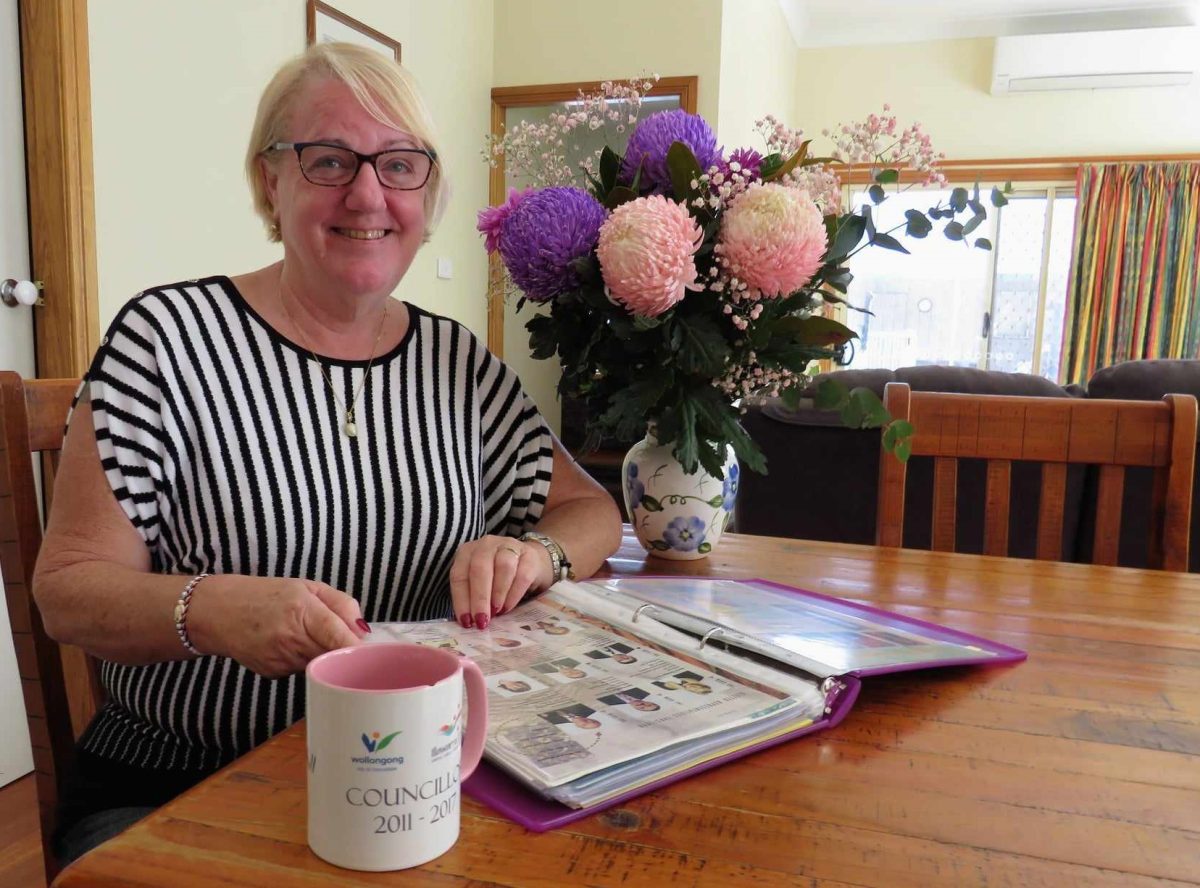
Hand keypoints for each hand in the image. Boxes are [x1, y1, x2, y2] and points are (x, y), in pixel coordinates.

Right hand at [187, 576, 368, 677]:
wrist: (220, 612)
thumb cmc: (267, 595)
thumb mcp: (307, 587)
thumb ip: (341, 604)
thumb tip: (363, 629)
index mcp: (303, 610)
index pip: (339, 637)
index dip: (358, 648)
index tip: (374, 653)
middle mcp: (291, 637)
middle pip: (333, 655)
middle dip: (346, 652)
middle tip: (353, 647)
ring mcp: (280, 659)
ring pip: (320, 665)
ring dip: (325, 657)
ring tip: (312, 638)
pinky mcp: (273, 673)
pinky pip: (301, 670)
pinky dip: (305, 662)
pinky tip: (293, 647)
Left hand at [448, 535, 551, 628]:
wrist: (529, 563)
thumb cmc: (497, 578)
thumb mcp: (479, 584)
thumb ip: (472, 598)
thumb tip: (469, 622)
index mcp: (467, 552)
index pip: (459, 575)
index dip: (461, 600)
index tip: (466, 621)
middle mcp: (486, 545)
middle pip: (480, 568)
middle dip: (479, 598)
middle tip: (482, 620)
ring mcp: (509, 546)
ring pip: (503, 567)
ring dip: (498, 593)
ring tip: (497, 611)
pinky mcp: (529, 555)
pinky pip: (522, 574)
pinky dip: (514, 594)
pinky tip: (509, 606)